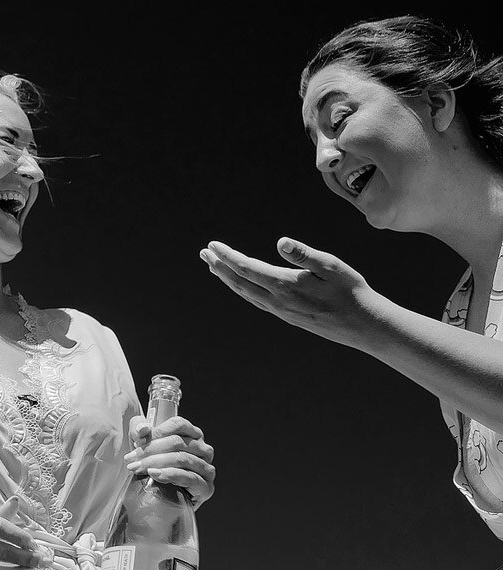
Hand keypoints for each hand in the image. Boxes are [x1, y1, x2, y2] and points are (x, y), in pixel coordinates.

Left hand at [125, 414, 215, 507]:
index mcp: (193, 433)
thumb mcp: (143, 442)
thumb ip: (139, 429)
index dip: (156, 432)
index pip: (178, 424)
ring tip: (138, 468)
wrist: (161, 497)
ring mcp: (207, 468)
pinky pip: (189, 477)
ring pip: (181, 459)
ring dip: (156, 463)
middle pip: (177, 442)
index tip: (137, 441)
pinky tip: (155, 475)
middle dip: (150, 450)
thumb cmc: (154, 464)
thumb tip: (142, 429)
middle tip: (131, 459)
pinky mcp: (206, 487)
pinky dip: (170, 475)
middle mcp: (204, 449)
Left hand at [200, 237, 385, 348]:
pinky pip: (257, 302)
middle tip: (204, 253)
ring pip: (246, 294)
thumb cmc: (352, 291)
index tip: (212, 245)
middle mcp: (278, 302)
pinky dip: (242, 290)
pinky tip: (240, 285)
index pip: (247, 269)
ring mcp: (281, 312)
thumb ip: (305, 254)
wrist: (366, 326)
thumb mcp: (333, 266)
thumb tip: (281, 242)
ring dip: (228, 279)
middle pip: (239, 283)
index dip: (228, 256)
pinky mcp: (288, 317)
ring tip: (214, 266)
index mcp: (286, 286)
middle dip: (220, 267)